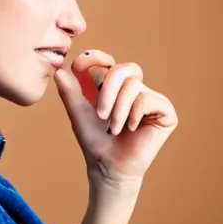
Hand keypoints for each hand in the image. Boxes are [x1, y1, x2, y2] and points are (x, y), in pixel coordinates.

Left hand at [53, 49, 177, 185]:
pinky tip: (131, 128)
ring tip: (113, 128)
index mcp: (110, 83)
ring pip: (133, 85)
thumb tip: (59, 70)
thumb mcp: (77, 112)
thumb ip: (69, 91)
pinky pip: (148, 98)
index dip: (95, 57)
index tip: (79, 64)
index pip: (107, 59)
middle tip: (100, 114)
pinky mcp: (164, 111)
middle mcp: (131, 87)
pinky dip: (135, 113)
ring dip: (119, 108)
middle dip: (108, 88)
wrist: (109, 166)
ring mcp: (149, 98)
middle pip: (123, 69)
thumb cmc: (94, 139)